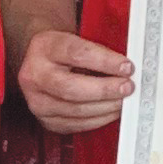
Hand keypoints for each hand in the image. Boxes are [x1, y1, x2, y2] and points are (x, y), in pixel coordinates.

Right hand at [17, 26, 132, 135]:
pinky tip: (111, 111)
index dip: (105, 62)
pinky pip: (76, 125)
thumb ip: (99, 51)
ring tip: (123, 100)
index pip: (76, 54)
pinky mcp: (46, 120)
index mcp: (44, 48)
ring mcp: (37, 101)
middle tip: (127, 87)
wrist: (40, 62)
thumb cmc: (62, 51)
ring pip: (76, 110)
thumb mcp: (76, 39)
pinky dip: (98, 120)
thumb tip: (125, 68)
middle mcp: (35, 75)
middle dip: (105, 89)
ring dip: (106, 107)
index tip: (126, 67)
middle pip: (72, 88)